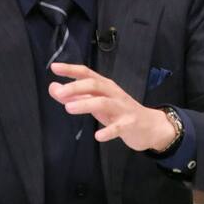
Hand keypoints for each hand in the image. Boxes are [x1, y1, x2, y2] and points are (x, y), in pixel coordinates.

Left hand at [48, 63, 175, 151]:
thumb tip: (53, 88)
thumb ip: (75, 96)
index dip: (71, 70)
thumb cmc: (119, 112)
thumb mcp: (96, 102)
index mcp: (104, 86)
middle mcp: (113, 93)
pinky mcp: (130, 124)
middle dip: (76, 87)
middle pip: (94, 85)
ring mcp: (122, 108)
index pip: (86, 73)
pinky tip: (98, 136)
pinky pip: (118, 127)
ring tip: (69, 108)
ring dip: (85, 104)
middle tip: (58, 93)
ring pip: (103, 102)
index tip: (54, 67)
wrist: (150, 126)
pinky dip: (108, 131)